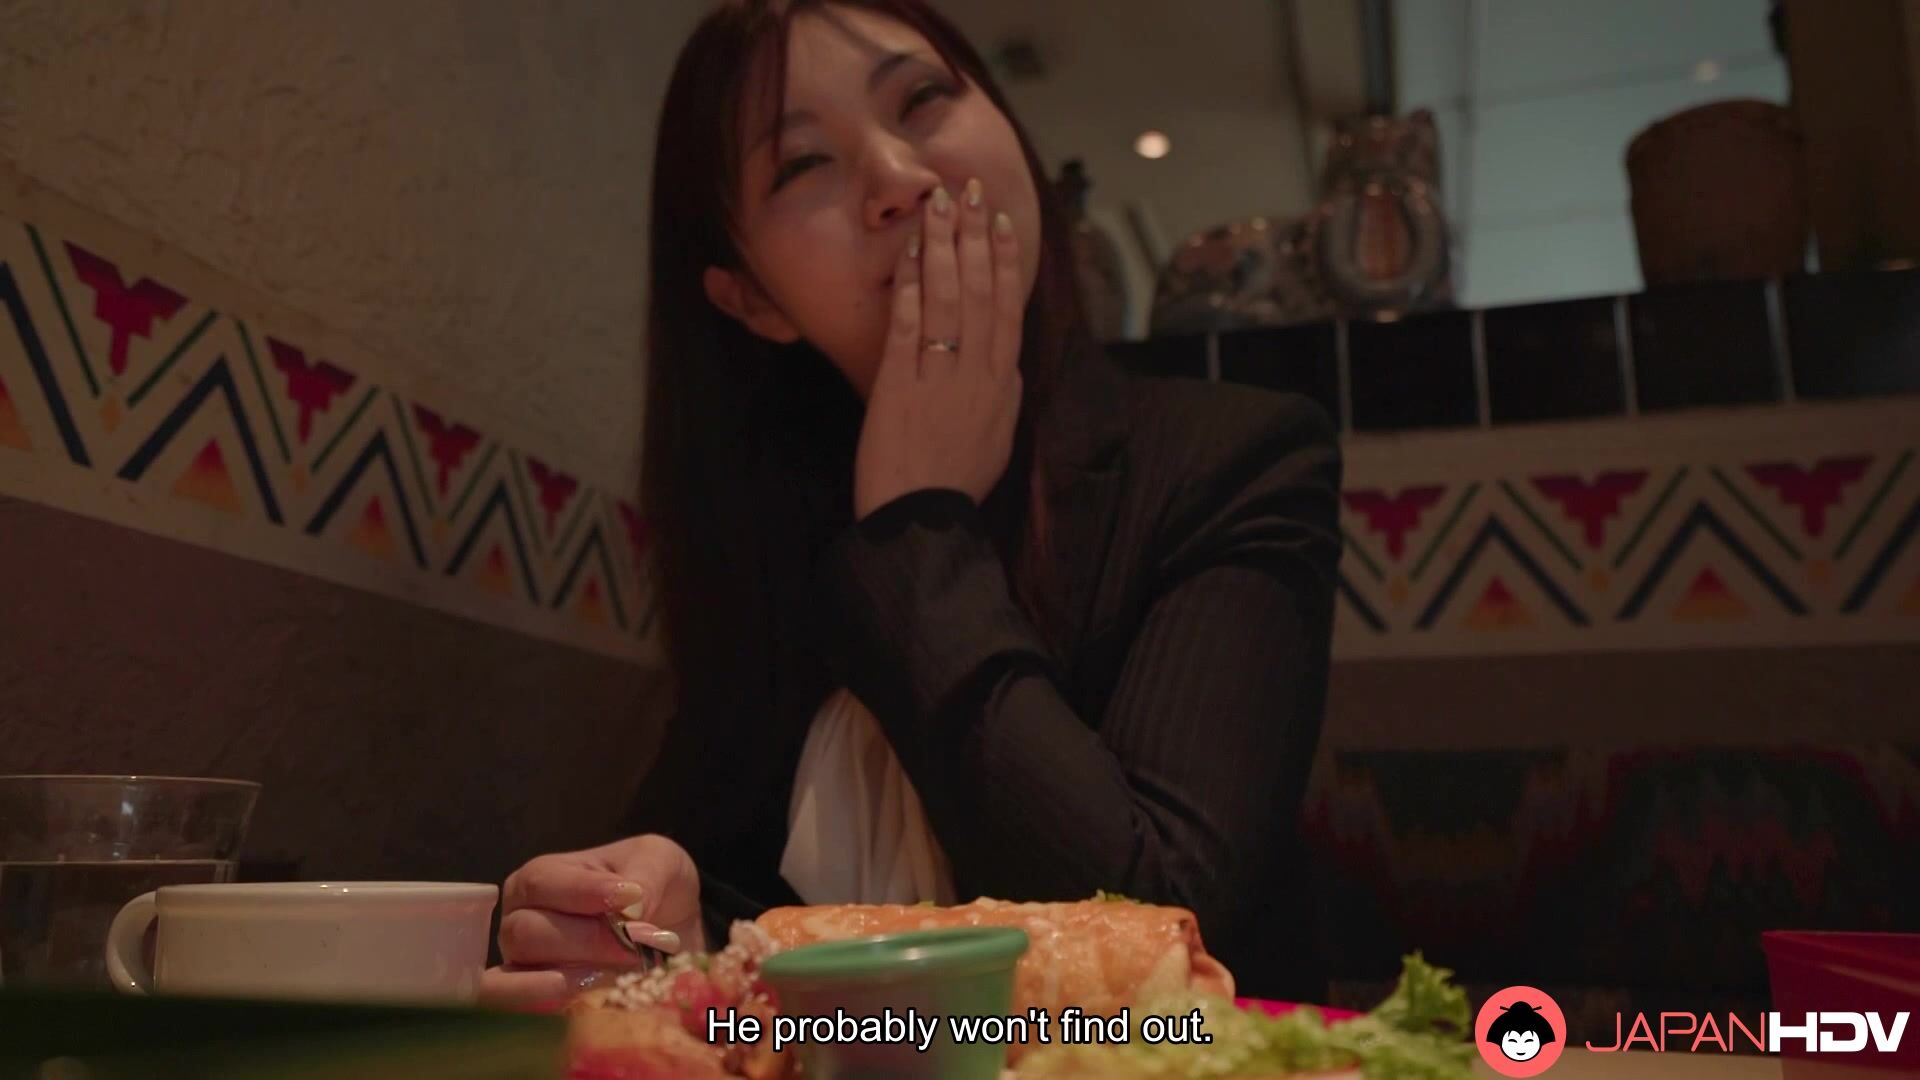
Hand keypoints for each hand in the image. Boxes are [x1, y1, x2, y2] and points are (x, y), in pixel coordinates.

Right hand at [479, 834, 703, 1006]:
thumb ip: (645, 875)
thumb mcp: (660, 861)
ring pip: (518, 978)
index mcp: (541, 878)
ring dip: (568, 980)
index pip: (541, 883)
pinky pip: (524, 1015)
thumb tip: (630, 909)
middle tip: (637, 945)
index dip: (584, 893)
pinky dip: (554, 1012)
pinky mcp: (538, 1007)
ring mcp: (522, 968)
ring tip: (615, 976)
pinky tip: (596, 1002)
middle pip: (526, 933)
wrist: (677, 930)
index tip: (632, 898)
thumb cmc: (656, 887)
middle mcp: (519, 922)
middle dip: (586, 941)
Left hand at [853, 177, 1024, 519]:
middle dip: (975, 236)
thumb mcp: (998, 437)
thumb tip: (1009, 360)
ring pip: (947, 299)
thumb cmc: (957, 483)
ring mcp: (940, 378)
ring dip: (942, 246)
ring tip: (939, 205)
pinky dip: (909, 285)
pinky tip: (908, 252)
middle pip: (979, 291)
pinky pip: (908, 326)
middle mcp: (978, 374)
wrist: (922, 521)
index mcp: (1003, 385)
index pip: (1008, 308)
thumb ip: (1003, 393)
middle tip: (969, 190)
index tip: (1002, 221)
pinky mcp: (900, 387)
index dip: (1004, 260)